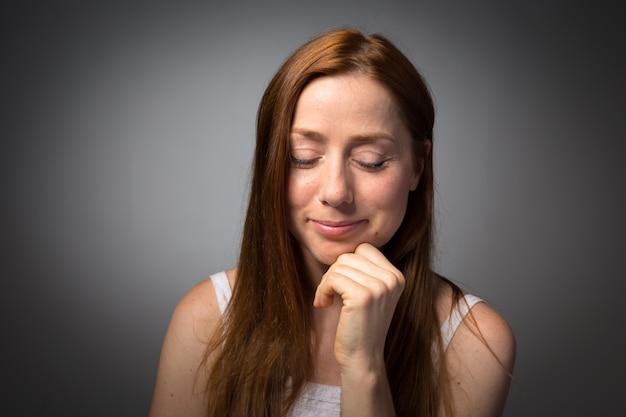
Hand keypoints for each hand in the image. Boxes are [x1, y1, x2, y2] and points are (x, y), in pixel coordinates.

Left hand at [313, 243, 404, 369]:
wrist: (363, 359)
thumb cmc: (360, 326)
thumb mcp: (370, 294)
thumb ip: (364, 271)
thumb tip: (341, 249)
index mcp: (396, 276)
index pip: (364, 249)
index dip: (347, 265)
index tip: (341, 285)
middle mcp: (392, 279)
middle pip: (349, 256)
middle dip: (334, 274)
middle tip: (331, 294)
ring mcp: (379, 287)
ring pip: (339, 266)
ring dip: (326, 283)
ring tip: (327, 300)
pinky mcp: (363, 297)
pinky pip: (332, 278)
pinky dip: (322, 290)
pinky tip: (324, 304)